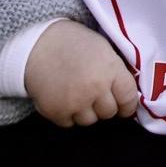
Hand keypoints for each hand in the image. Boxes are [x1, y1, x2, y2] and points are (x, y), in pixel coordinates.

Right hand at [23, 19, 138, 126]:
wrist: (36, 45)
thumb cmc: (74, 43)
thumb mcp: (103, 49)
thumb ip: (116, 72)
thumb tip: (129, 95)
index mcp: (110, 70)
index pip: (129, 99)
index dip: (128, 104)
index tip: (124, 105)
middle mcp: (95, 89)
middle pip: (109, 112)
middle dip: (105, 105)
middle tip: (95, 93)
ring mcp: (75, 103)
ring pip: (90, 121)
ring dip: (87, 111)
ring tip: (78, 93)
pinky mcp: (56, 112)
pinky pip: (70, 123)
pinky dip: (69, 114)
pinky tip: (64, 97)